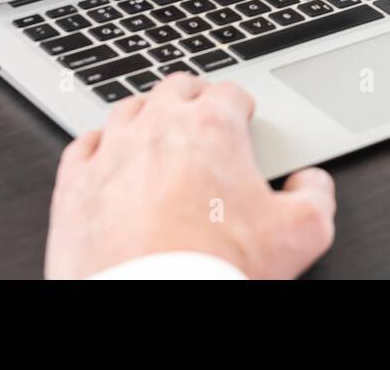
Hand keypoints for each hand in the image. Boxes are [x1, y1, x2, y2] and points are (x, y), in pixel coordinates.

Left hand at [44, 74, 335, 278]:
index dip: (240, 106)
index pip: (229, 92)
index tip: (241, 120)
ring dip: (145, 118)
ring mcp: (111, 151)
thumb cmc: (216, 266)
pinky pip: (83, 147)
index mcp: (212, 126)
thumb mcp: (302, 232)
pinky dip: (97, 149)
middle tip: (200, 120)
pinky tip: (108, 162)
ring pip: (127, 111)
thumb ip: (316, 194)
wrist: (152, 300)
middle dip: (192, 100)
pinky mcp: (73, 183)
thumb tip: (311, 183)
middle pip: (175, 89)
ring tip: (156, 138)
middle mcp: (157, 126)